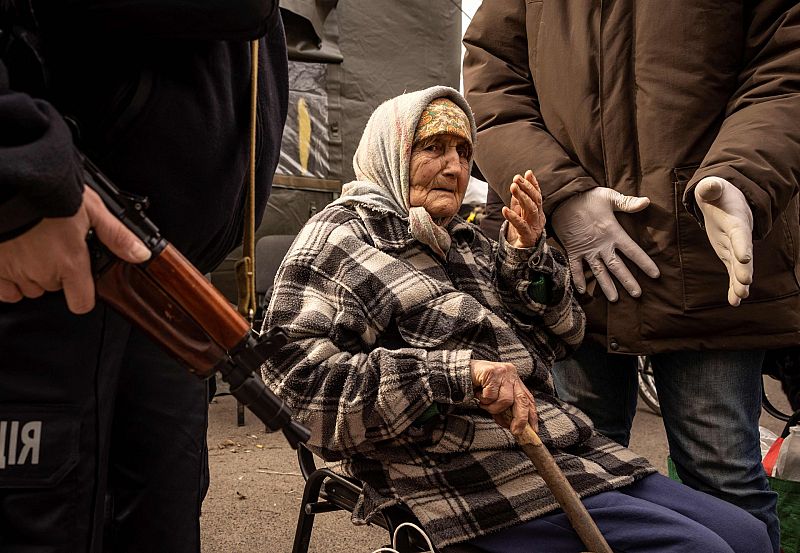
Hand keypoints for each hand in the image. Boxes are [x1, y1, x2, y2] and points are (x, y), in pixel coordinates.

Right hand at [0, 186, 150, 313]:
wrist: (13, 182)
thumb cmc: (50, 193)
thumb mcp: (92, 210)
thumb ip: (116, 236)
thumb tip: (141, 254)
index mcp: (69, 262)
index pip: (81, 302)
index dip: (84, 294)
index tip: (81, 281)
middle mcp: (42, 272)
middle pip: (55, 288)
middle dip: (57, 272)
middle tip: (55, 246)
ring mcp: (15, 271)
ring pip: (29, 288)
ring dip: (33, 274)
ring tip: (33, 246)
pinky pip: (5, 291)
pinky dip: (9, 280)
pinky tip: (15, 260)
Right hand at [470, 359, 537, 434]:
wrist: (460, 371)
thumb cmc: (478, 385)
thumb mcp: (495, 398)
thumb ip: (504, 409)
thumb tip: (511, 425)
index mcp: (514, 379)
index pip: (528, 398)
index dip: (532, 415)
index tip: (534, 429)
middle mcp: (511, 374)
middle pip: (522, 400)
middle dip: (520, 419)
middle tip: (515, 431)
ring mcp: (502, 372)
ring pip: (506, 400)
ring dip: (493, 407)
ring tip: (484, 403)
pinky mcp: (492, 372)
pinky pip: (491, 396)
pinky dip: (484, 400)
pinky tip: (479, 394)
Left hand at [503, 170, 545, 247]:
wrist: (523, 255)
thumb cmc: (522, 233)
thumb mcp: (520, 214)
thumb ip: (518, 202)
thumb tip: (516, 186)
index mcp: (537, 212)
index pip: (537, 195)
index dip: (533, 184)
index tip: (527, 172)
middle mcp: (538, 218)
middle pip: (535, 200)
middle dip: (527, 187)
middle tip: (516, 178)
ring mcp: (534, 227)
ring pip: (531, 210)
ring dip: (522, 197)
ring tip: (513, 188)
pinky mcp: (527, 237)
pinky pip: (521, 225)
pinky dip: (513, 217)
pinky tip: (505, 209)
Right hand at [551, 187, 659, 300]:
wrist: (563, 200)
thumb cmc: (588, 197)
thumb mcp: (610, 197)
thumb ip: (628, 203)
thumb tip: (647, 202)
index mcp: (613, 233)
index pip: (633, 251)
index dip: (644, 263)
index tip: (655, 275)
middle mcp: (601, 245)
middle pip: (617, 267)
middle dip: (628, 281)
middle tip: (637, 294)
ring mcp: (586, 250)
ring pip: (598, 272)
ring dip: (606, 286)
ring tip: (614, 299)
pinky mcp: (573, 251)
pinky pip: (575, 268)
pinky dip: (578, 279)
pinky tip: (583, 292)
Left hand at [694, 177, 753, 306]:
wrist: (726, 200)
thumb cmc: (718, 193)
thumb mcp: (713, 188)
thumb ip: (711, 188)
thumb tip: (709, 185)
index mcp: (736, 220)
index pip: (740, 234)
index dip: (742, 246)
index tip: (744, 259)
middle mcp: (739, 236)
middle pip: (743, 254)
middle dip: (744, 269)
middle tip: (744, 283)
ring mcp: (735, 247)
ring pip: (739, 267)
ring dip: (739, 282)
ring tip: (740, 297)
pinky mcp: (729, 255)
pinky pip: (732, 272)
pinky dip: (734, 286)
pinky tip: (735, 302)